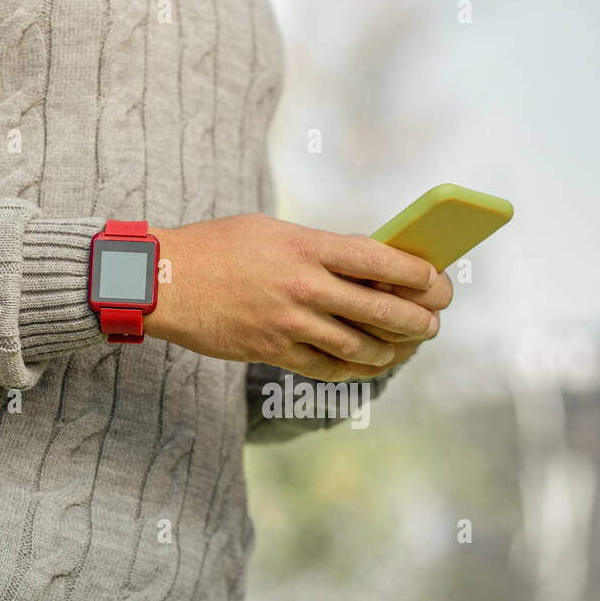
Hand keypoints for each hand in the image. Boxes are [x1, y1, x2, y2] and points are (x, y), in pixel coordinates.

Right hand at [144, 213, 445, 380]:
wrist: (162, 281)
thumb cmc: (220, 248)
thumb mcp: (273, 231)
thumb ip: (320, 248)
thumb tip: (372, 267)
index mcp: (306, 246)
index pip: (379, 262)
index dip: (418, 275)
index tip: (437, 281)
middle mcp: (303, 286)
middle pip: (380, 310)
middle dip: (418, 321)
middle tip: (434, 323)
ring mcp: (289, 323)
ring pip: (361, 347)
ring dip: (393, 351)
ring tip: (408, 346)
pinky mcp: (273, 351)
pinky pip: (329, 368)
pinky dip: (358, 369)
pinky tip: (373, 364)